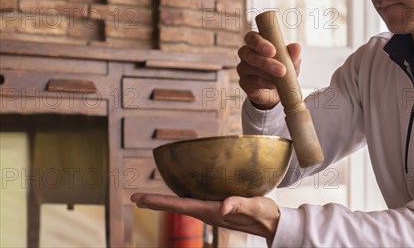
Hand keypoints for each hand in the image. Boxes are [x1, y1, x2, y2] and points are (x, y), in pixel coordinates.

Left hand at [130, 193, 280, 239]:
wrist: (273, 224)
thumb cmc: (265, 215)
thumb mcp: (256, 206)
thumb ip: (240, 204)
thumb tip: (223, 206)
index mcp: (212, 212)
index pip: (180, 206)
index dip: (159, 201)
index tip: (139, 198)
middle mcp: (208, 213)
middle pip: (176, 207)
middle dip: (155, 202)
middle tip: (135, 198)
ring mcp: (212, 211)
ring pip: (183, 205)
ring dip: (165, 202)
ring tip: (149, 198)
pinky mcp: (218, 208)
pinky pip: (193, 203)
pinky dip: (180, 199)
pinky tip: (179, 195)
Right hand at [237, 31, 300, 108]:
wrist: (278, 90)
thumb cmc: (283, 69)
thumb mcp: (291, 62)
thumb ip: (293, 54)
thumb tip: (296, 46)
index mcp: (257, 43)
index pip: (252, 37)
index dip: (259, 43)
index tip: (273, 51)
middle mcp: (247, 53)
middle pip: (247, 53)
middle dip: (265, 62)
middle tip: (282, 70)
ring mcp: (243, 68)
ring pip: (249, 68)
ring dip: (267, 74)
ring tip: (281, 78)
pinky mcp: (243, 82)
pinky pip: (251, 82)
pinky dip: (264, 83)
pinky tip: (274, 85)